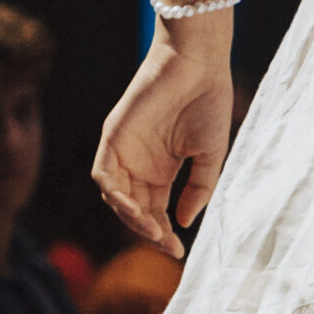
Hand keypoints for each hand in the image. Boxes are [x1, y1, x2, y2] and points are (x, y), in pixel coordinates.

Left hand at [92, 14, 231, 257]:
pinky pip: (103, 174)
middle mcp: (140, 162)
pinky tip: (134, 208)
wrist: (198, 63)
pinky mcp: (113, 135)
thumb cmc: (208, 102)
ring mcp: (124, 150)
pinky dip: (114, 194)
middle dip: (148, 230)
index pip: (155, 210)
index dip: (163, 233)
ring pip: (116, 196)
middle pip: (134, 209)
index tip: (178, 251)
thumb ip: (199, 189)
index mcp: (162, 168)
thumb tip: (184, 222)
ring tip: (152, 229)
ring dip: (130, 217)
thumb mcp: (210, 155)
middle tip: (166, 243)